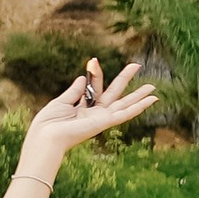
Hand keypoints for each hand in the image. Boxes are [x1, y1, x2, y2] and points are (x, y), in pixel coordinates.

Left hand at [15, 57, 155, 180]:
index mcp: (83, 108)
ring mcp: (101, 118)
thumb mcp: (61, 102)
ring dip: (139, 95)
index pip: (94, 87)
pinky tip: (152, 101)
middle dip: (125, 78)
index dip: (95, 73)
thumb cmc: (48, 123)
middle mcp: (95, 113)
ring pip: (124, 104)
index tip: (93, 60)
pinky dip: (139, 107)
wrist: (45, 137)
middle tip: (137, 65)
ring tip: (153, 87)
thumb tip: (82, 77)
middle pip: (114, 93)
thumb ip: (74, 91)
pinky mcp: (105, 122)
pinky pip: (126, 114)